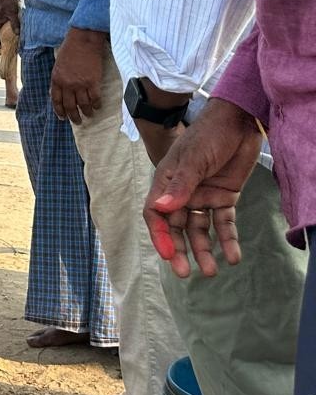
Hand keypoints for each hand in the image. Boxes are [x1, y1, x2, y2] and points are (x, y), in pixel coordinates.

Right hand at [0, 0, 19, 46]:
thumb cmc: (8, 1)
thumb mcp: (13, 13)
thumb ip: (15, 23)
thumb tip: (17, 34)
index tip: (3, 49)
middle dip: (2, 41)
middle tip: (10, 47)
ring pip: (0, 29)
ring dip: (5, 35)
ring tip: (13, 40)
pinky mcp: (2, 15)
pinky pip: (4, 24)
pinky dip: (8, 29)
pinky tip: (15, 29)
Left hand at [50, 28, 105, 123]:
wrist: (83, 40)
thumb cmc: (70, 49)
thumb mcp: (58, 65)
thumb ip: (58, 79)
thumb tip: (58, 93)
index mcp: (56, 79)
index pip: (56, 101)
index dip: (60, 111)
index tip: (63, 118)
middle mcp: (67, 84)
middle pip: (70, 106)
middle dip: (74, 116)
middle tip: (78, 121)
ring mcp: (80, 84)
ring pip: (83, 105)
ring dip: (87, 112)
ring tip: (89, 115)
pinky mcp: (93, 82)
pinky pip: (95, 98)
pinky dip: (97, 104)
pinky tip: (98, 106)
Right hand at [144, 98, 261, 277]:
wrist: (239, 122)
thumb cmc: (209, 135)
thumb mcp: (194, 159)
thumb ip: (180, 185)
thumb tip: (161, 208)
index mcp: (167, 182)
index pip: (156, 214)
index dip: (160, 236)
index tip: (169, 255)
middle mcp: (182, 192)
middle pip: (176, 227)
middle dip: (180, 250)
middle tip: (186, 272)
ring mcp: (203, 196)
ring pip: (200, 229)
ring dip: (204, 249)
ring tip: (213, 270)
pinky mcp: (224, 197)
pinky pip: (224, 223)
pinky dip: (228, 239)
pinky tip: (233, 256)